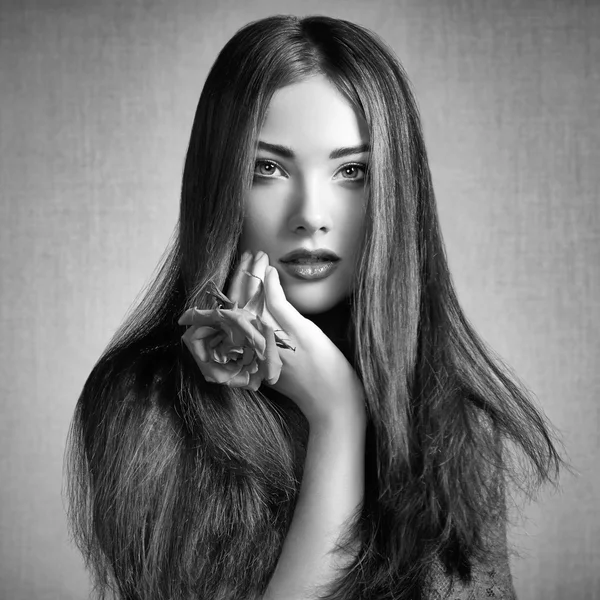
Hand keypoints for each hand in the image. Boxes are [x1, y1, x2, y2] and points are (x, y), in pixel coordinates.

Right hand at [226, 251, 365, 427]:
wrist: (331, 402)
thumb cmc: (308, 387)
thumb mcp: (274, 369)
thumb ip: (262, 349)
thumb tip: (256, 324)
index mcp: (249, 354)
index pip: (231, 317)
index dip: (231, 292)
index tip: (236, 274)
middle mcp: (256, 345)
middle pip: (238, 304)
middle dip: (239, 276)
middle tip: (246, 256)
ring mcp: (275, 337)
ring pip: (254, 298)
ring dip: (255, 272)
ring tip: (258, 255)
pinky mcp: (296, 331)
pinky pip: (276, 302)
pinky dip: (270, 282)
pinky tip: (271, 269)